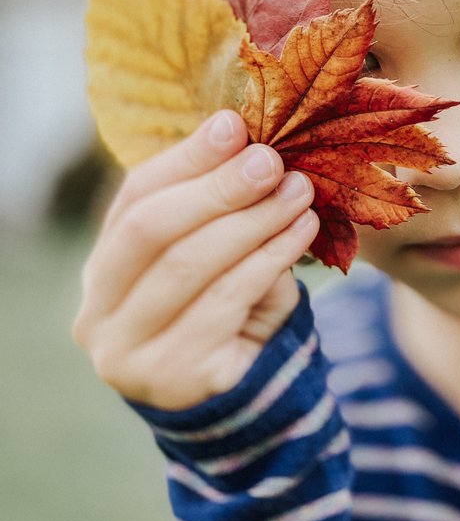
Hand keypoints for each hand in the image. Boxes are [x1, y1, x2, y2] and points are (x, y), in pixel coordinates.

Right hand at [72, 110, 318, 410]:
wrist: (246, 396)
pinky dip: (269, 258)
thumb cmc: (229, 310)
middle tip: (271, 160)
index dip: (185, 158)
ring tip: (298, 192)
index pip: (134, 198)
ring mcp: (128, 352)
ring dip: (252, 220)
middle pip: (152, 229)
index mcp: (103, 269)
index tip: (234, 124)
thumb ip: (221, 207)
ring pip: (190, 265)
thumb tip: (250, 140)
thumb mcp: (218, 255)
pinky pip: (227, 301)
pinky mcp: (175, 378)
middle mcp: (98, 314)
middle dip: (217, 187)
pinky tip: (300, 232)